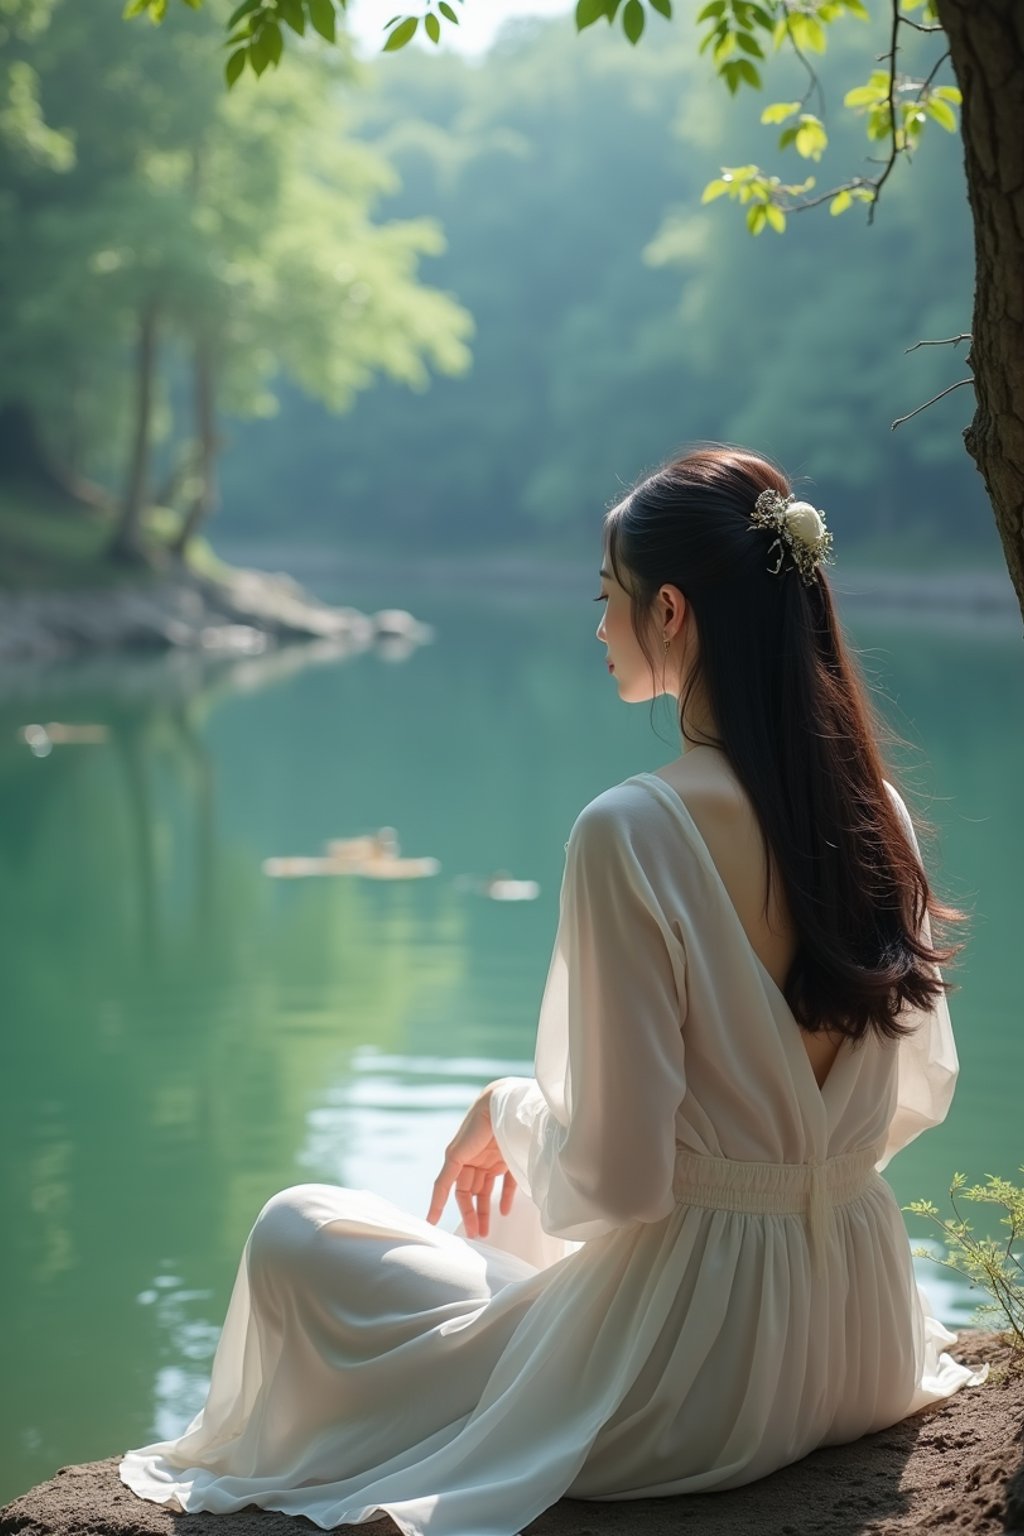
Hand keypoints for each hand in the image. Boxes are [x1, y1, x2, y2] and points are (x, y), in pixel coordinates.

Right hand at [426, 1084, 516, 1238]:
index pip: (448, 1186)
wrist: (504, 1100)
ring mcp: (491, 1159)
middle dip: (469, 1214)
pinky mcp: (509, 1158)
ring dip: (485, 1210)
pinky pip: (506, 1183)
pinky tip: (504, 1212)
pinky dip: (505, 1197)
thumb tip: (437, 1195)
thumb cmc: (480, 1122)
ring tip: (486, 1232)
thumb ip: (449, 1173)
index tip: (432, 1222)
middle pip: (468, 1192)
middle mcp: (474, 1159)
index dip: (439, 1204)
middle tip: (474, 1235)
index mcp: (458, 1156)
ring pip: (485, 1190)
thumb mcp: (458, 1151)